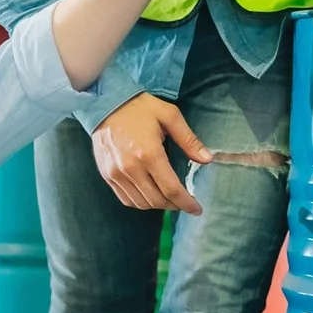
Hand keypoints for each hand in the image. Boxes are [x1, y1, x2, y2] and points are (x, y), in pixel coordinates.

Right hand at [92, 93, 212, 213]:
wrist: (105, 103)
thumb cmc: (140, 107)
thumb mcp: (169, 116)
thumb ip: (189, 140)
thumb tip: (207, 160)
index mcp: (149, 154)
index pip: (171, 190)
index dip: (186, 203)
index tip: (197, 209)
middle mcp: (131, 168)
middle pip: (157, 200)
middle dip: (175, 205)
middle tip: (185, 202)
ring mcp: (116, 173)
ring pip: (141, 203)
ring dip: (158, 205)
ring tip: (169, 199)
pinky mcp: (107, 174)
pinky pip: (126, 199)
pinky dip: (140, 203)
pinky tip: (150, 195)